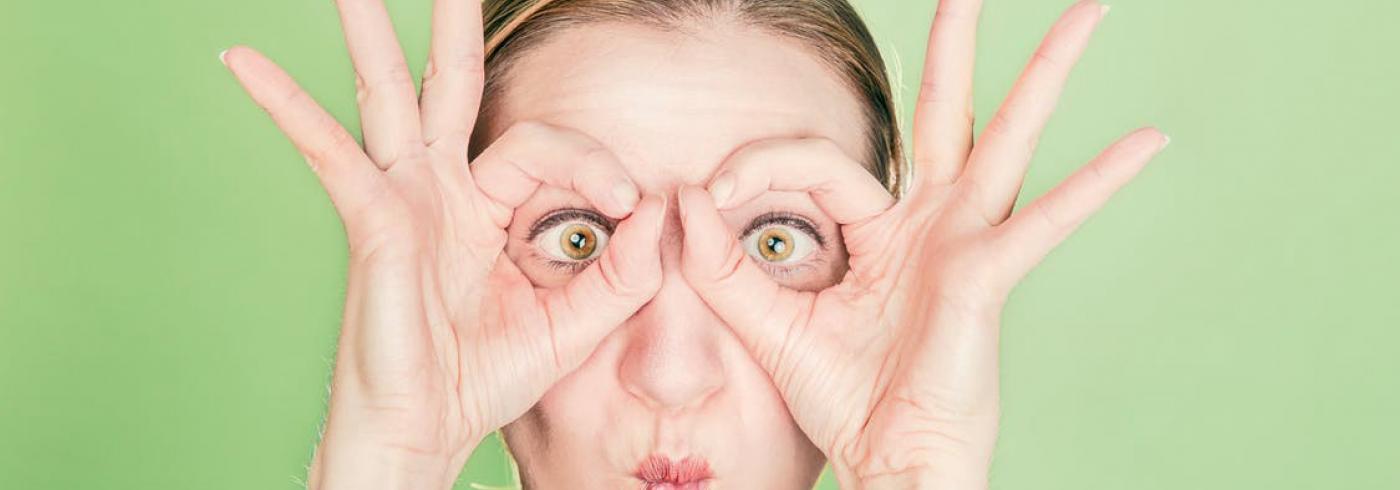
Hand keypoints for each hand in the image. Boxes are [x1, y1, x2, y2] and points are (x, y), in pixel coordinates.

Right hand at [221, 1, 663, 487]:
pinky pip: (329, 152)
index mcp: (491, 207)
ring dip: (372, 36)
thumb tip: (657, 207)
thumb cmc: (487, 378)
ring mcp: (403, 199)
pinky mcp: (373, 221)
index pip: (545, 146)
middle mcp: (443, 190)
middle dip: (455, 24)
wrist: (427, 432)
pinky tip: (245, 64)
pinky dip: (287, 106)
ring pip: (390, 95)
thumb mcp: (579, 323)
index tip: (625, 203)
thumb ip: (626, 270)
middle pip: (451, 84)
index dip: (593, 161)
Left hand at [677, 0, 1166, 487]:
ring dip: (1044, 73)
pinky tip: (1147, 140)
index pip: (820, 161)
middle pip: (943, 112)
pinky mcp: (988, 273)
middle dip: (951, 47)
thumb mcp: (767, 323)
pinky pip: (1047, 220)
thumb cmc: (841, 399)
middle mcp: (930, 222)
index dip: (759, 165)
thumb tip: (686, 200)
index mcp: (879, 229)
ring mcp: (966, 241)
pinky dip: (1098, 182)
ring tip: (1086, 12)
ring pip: (1006, 136)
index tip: (709, 195)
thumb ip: (723, 264)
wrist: (886, 460)